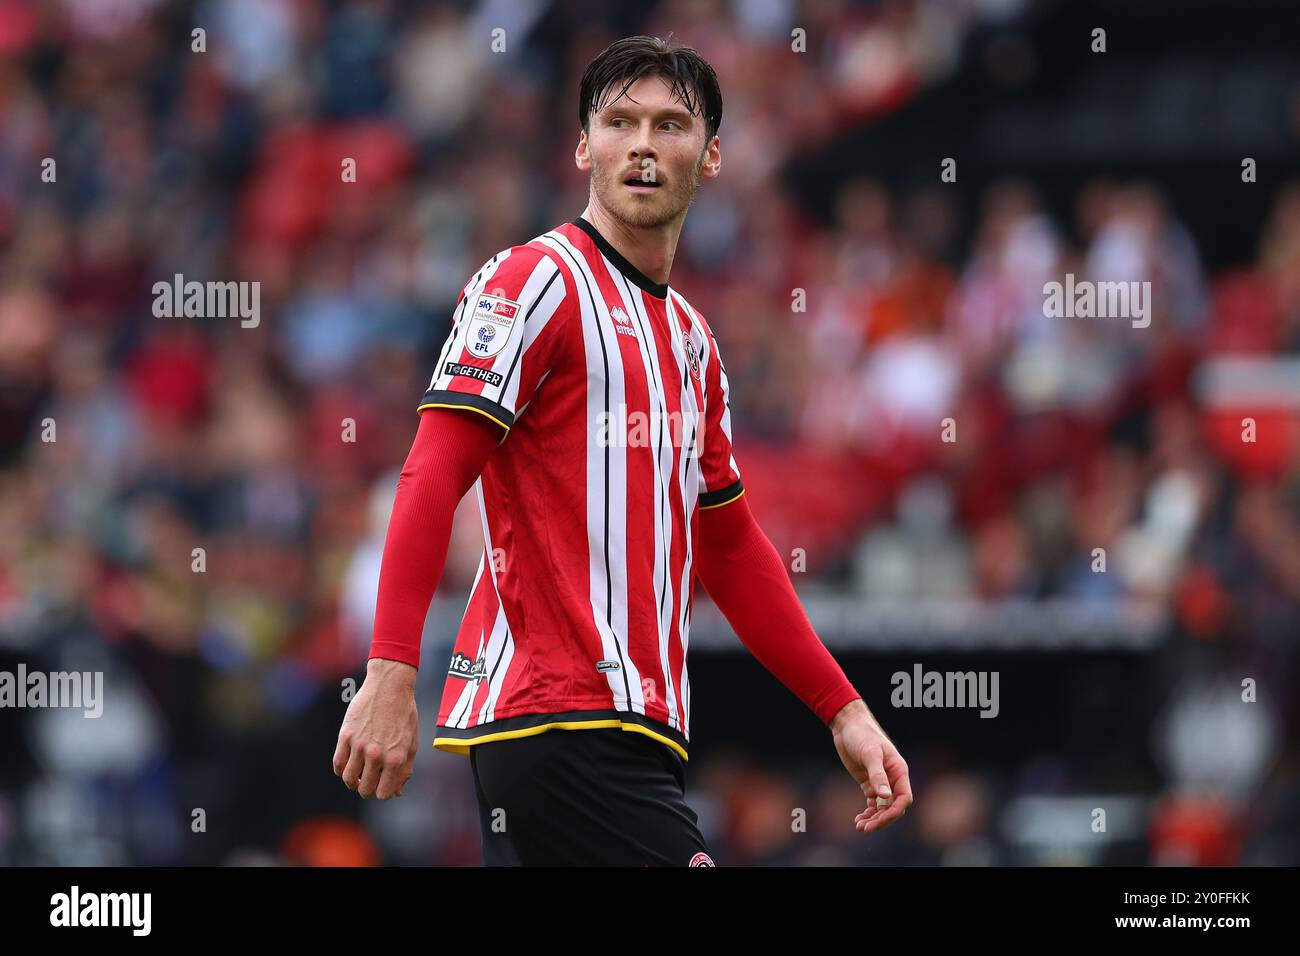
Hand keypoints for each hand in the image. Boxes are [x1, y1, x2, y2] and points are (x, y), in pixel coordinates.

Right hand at [333, 658, 419, 799]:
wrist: (390, 686)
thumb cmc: (404, 715)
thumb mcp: (411, 743)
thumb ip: (405, 769)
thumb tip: (396, 792)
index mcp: (396, 758)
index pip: (384, 793)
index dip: (383, 793)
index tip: (381, 787)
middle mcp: (377, 754)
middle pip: (364, 789)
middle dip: (367, 789)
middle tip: (368, 781)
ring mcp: (359, 745)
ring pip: (348, 778)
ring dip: (352, 781)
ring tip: (357, 775)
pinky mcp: (346, 735)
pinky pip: (337, 763)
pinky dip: (341, 769)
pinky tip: (347, 765)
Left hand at [830, 699, 913, 833]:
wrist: (848, 726)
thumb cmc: (862, 735)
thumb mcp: (870, 754)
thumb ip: (877, 775)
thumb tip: (886, 796)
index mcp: (898, 771)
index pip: (904, 797)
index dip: (895, 811)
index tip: (880, 820)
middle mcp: (892, 779)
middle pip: (893, 806)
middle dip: (882, 819)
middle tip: (865, 828)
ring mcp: (880, 782)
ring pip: (883, 807)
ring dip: (874, 819)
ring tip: (860, 826)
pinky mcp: (868, 783)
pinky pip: (873, 803)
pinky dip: (868, 813)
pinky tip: (858, 819)